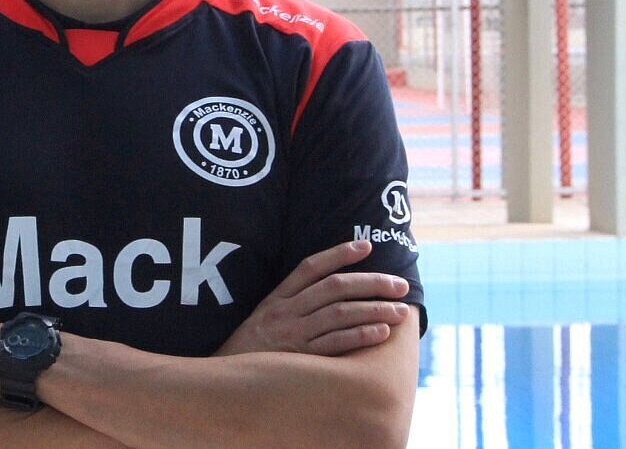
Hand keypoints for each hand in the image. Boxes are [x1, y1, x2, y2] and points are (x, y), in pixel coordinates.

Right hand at [214, 239, 413, 357]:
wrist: (225, 381)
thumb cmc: (252, 350)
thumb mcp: (264, 318)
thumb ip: (292, 304)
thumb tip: (331, 292)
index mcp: (276, 298)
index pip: (310, 267)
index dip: (338, 253)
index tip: (366, 246)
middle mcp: (285, 312)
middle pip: (334, 288)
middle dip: (371, 283)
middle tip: (399, 285)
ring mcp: (292, 334)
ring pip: (340, 314)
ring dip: (374, 310)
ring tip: (400, 310)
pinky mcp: (300, 359)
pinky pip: (335, 344)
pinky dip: (360, 335)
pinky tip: (381, 332)